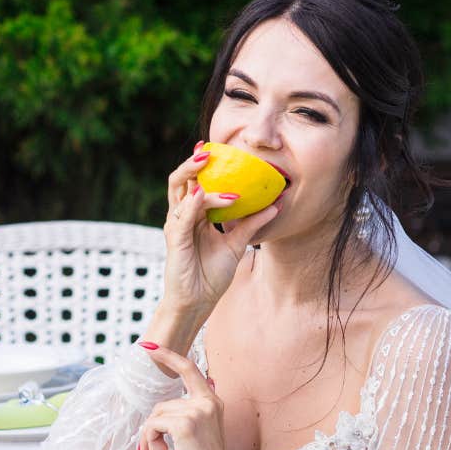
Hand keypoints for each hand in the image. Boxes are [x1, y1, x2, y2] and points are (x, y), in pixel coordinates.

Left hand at [136, 342, 248, 449]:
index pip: (189, 369)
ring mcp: (197, 411)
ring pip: (154, 417)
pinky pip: (153, 426)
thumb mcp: (198, 436)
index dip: (168, 356)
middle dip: (151, 431)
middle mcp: (207, 402)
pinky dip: (150, 444)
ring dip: (149, 441)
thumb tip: (158, 416)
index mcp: (212, 402)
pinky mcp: (185, 425)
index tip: (148, 347)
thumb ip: (186, 418)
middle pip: (162, 405)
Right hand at [161, 142, 279, 314]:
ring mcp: (176, 226)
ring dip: (197, 176)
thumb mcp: (236, 244)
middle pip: (181, 180)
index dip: (200, 165)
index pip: (193, 183)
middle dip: (192, 162)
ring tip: (211, 164)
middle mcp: (182, 216)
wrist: (198, 302)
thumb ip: (251, 224)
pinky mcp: (175, 239)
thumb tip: (275, 206)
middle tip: (209, 149)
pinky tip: (206, 193)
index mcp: (193, 215)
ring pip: (181, 191)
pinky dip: (195, 202)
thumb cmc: (211, 275)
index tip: (215, 147)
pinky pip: (184, 215)